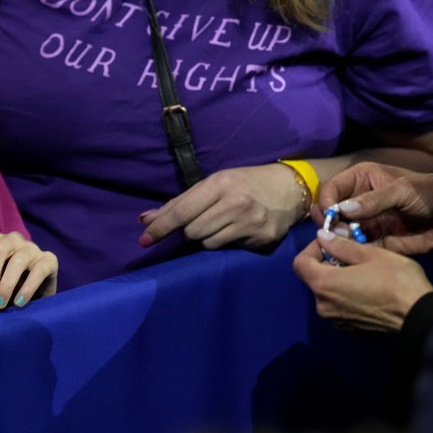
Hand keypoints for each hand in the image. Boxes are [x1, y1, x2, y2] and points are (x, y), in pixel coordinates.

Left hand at [0, 231, 57, 309]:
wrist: (30, 299)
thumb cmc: (1, 289)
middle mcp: (14, 239)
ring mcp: (32, 248)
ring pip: (18, 260)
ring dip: (6, 284)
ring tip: (0, 304)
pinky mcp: (49, 260)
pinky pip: (38, 271)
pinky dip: (27, 288)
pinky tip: (19, 302)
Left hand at [138, 163, 305, 249]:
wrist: (288, 188)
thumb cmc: (244, 183)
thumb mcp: (213, 184)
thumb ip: (180, 203)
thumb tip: (145, 220)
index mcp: (220, 183)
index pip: (182, 211)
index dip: (160, 228)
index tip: (144, 240)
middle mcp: (235, 202)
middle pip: (192, 231)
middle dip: (190, 230)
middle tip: (203, 220)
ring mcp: (251, 222)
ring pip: (208, 244)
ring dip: (208, 238)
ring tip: (222, 224)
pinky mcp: (262, 239)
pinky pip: (228, 249)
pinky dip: (227, 243)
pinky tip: (239, 230)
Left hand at [292, 232, 432, 331]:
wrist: (418, 316)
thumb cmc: (395, 280)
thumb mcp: (369, 254)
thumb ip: (341, 246)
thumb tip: (322, 236)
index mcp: (324, 284)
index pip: (300, 263)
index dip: (312, 248)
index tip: (332, 241)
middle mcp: (323, 304)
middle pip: (312, 277)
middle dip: (326, 261)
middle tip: (350, 251)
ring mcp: (335, 318)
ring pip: (326, 290)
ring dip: (337, 276)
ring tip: (361, 267)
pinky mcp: (348, 326)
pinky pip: (338, 303)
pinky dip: (344, 291)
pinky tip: (366, 285)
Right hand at [317, 162, 432, 258]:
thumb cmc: (432, 195)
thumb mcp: (404, 191)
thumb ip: (374, 200)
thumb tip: (342, 210)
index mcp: (362, 178)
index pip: (332, 188)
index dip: (326, 201)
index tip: (328, 216)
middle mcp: (359, 200)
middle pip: (329, 211)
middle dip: (327, 223)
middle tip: (333, 233)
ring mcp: (366, 222)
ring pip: (338, 232)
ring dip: (336, 240)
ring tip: (344, 245)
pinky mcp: (374, 242)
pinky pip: (354, 249)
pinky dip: (348, 253)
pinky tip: (350, 255)